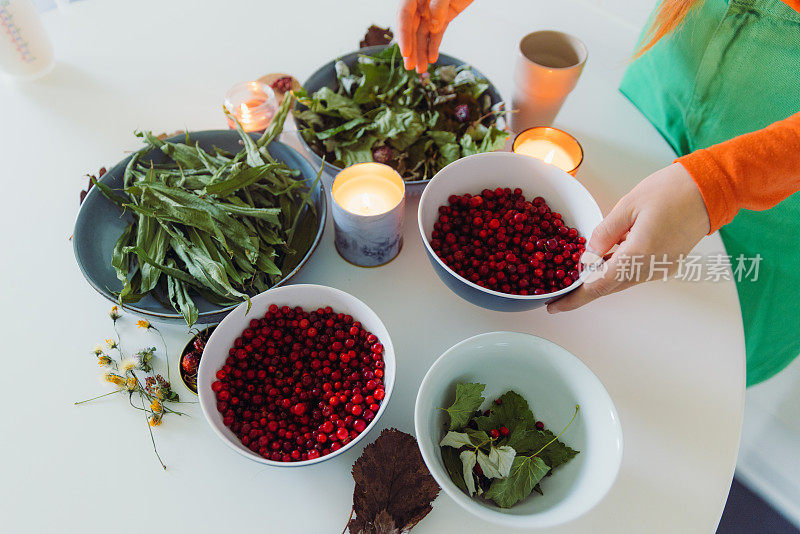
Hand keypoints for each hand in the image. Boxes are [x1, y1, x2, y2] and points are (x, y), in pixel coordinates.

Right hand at [398, 0, 472, 72]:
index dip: (404, 35)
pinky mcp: (444, 16)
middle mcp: (420, 4)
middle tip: (409, 67)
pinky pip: (437, 33)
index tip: (406, 52)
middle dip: (411, 49)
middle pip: (412, 29)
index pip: (404, 17)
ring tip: (420, 70)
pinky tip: (431, 58)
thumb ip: (438, 6)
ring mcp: (432, 10)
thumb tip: (433, 26)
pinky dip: (434, 46)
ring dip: (421, 52)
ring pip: (424, 34)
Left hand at [547, 163, 710, 312]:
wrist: (710, 189)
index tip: (555, 306)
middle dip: (584, 292)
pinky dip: (618, 269)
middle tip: (560, 293)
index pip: (599, 284)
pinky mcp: (668, 263)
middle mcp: (651, 268)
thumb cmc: (671, 190)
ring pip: (623, 281)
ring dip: (602, 278)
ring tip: (579, 271)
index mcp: (639, 254)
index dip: (575, 297)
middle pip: (610, 287)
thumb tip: (589, 255)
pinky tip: (606, 258)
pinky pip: (636, 272)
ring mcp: (662, 268)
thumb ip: (605, 233)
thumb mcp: (628, 206)